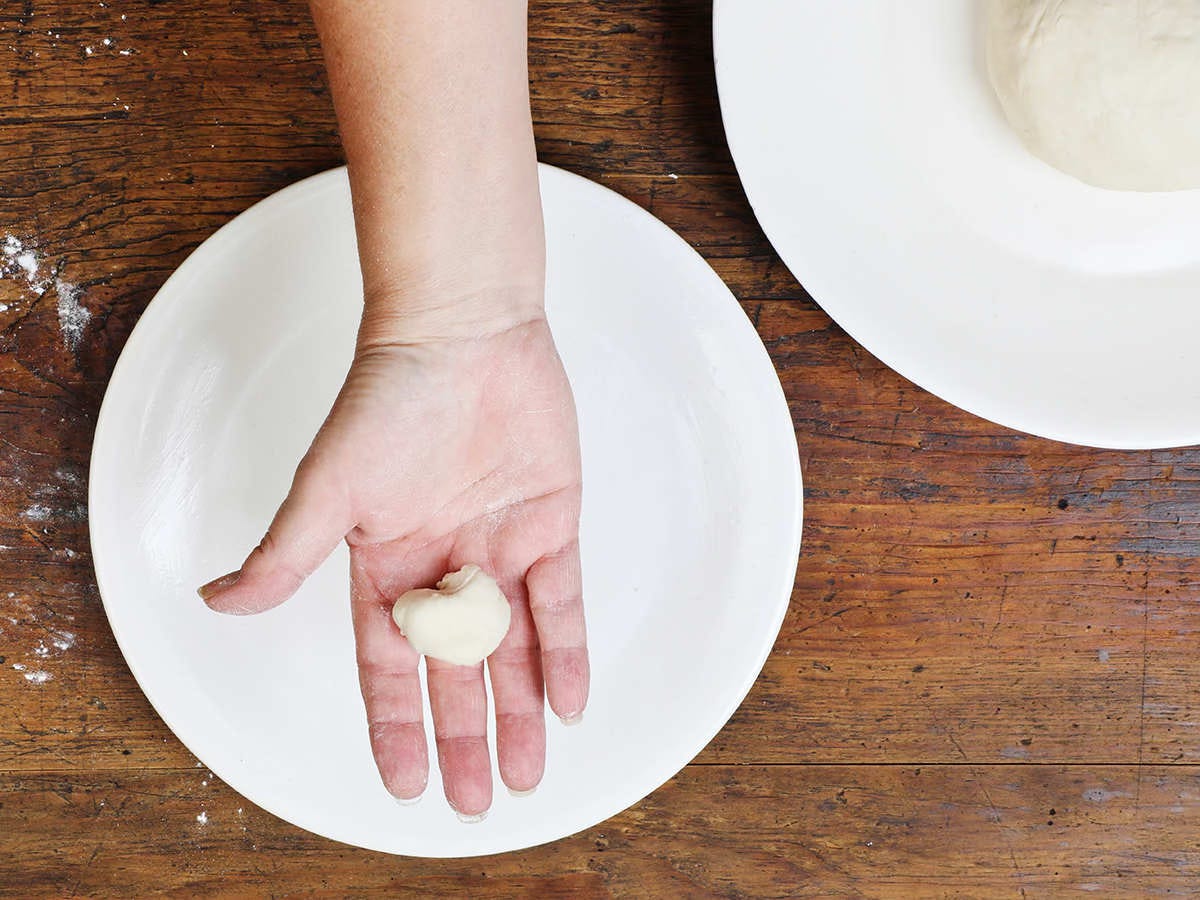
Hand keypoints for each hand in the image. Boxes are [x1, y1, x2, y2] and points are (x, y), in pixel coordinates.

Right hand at [199, 314, 587, 817]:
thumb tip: (217, 601)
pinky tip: (568, 702)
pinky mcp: (551, 525)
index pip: (389, 665)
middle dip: (465, 736)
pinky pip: (563, 603)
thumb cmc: (388, 398)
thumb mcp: (327, 488)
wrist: (464, 332)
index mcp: (385, 566)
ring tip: (526, 774)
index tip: (409, 783)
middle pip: (455, 671)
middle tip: (475, 801)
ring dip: (520, 710)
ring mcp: (500, 549)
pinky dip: (567, 652)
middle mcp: (444, 568)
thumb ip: (285, 553)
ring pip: (514, 648)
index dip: (397, 725)